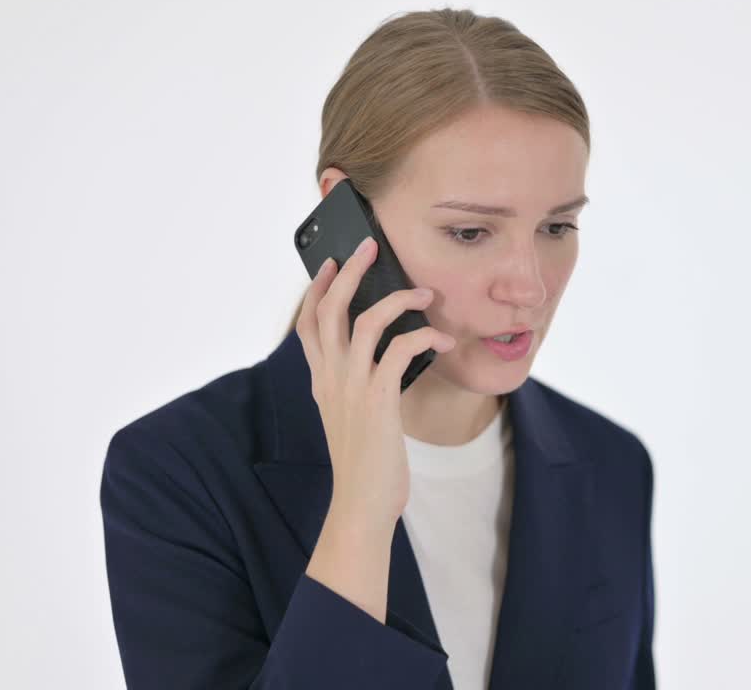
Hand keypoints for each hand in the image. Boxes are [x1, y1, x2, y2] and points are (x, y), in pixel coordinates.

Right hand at [295, 235, 456, 525]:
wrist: (362, 504)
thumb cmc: (365, 465)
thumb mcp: (352, 419)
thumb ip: (358, 389)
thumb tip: (383, 363)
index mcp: (321, 382)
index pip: (308, 324)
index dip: (316, 290)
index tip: (329, 264)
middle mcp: (331, 378)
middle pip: (330, 308)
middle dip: (349, 272)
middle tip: (369, 247)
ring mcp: (352, 387)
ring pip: (364, 319)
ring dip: (397, 298)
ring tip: (424, 292)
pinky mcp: (378, 399)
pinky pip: (399, 349)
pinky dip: (423, 336)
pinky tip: (442, 340)